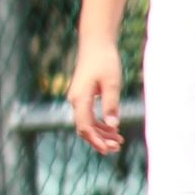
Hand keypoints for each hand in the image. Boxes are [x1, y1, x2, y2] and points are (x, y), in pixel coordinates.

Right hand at [67, 40, 124, 154]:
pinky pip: (89, 115)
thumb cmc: (104, 61)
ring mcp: (78, 98)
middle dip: (99, 140)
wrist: (96, 44)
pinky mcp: (83, 96)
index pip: (84, 126)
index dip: (95, 140)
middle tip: (117, 147)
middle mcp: (75, 100)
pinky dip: (100, 124)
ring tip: (118, 141)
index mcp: (80, 98)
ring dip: (101, 133)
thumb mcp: (112, 83)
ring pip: (86, 123)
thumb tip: (113, 126)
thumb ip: (111, 105)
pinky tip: (113, 128)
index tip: (107, 150)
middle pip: (84, 127)